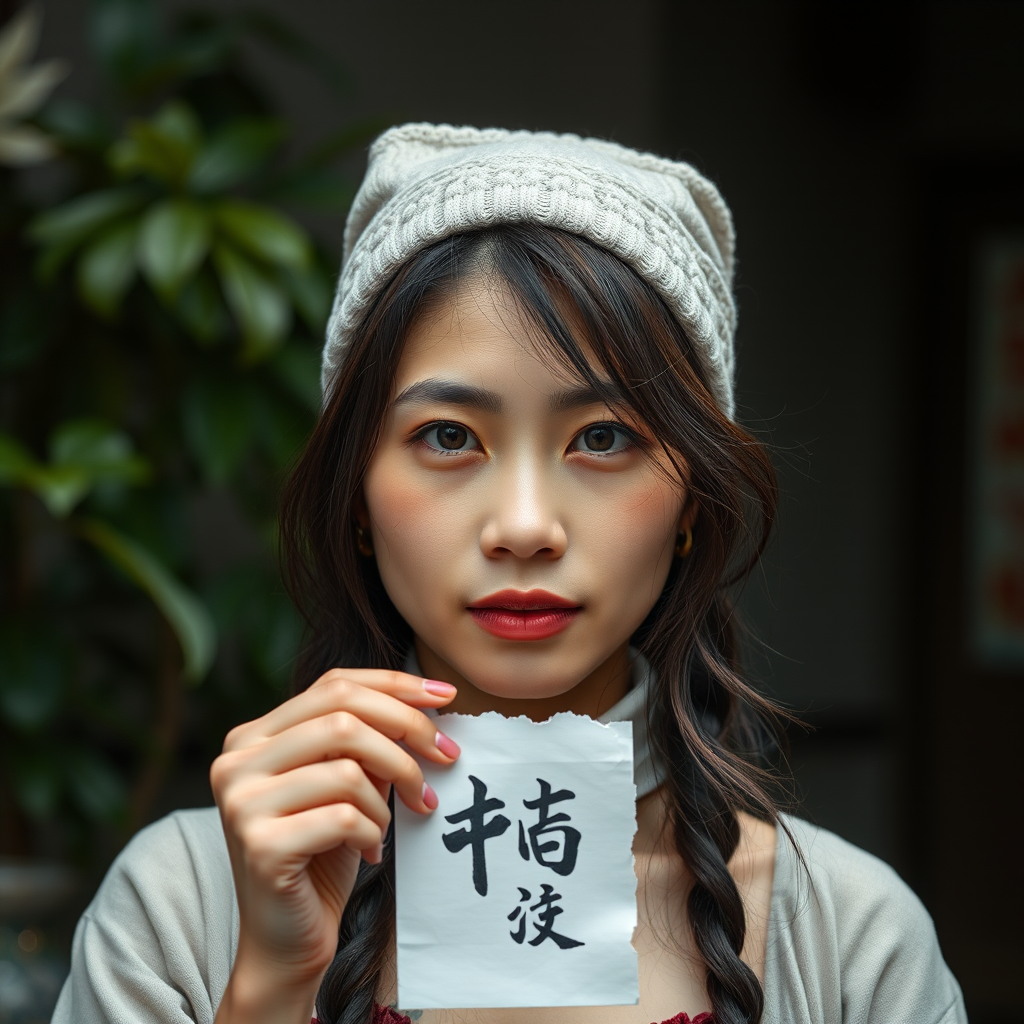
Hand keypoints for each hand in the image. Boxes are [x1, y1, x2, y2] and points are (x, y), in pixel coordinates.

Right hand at [210, 668, 458, 1018]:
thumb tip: (428, 702)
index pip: (333, 685)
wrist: (286, 943)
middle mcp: (236, 761)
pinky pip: (344, 816)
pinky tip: (371, 852)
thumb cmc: (322, 856)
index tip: (446, 697)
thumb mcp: (346, 784)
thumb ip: (368, 741)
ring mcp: (241, 802)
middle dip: (407, 733)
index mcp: (253, 736)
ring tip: (390, 824)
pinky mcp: (260, 844)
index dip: (395, 685)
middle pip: (343, 715)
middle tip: (446, 760)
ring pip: (348, 766)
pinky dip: (372, 832)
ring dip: (388, 797)